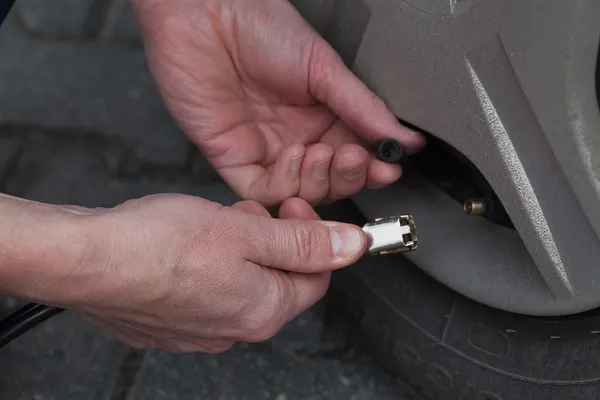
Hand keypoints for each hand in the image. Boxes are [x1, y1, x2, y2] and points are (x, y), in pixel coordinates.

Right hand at [61, 195, 364, 352]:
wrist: (84, 260)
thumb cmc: (157, 245)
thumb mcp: (247, 231)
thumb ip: (304, 242)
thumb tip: (353, 246)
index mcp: (262, 312)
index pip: (316, 278)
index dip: (313, 236)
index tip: (295, 206)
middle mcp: (233, 330)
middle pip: (277, 279)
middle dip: (273, 238)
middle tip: (251, 211)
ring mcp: (198, 330)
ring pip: (240, 280)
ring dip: (240, 246)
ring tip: (215, 220)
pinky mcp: (169, 322)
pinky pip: (206, 288)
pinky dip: (208, 261)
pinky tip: (186, 241)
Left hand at [132, 0, 425, 205]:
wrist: (208, 15)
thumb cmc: (261, 26)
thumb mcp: (324, 68)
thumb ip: (364, 107)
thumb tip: (404, 136)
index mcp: (320, 116)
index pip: (352, 156)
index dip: (370, 167)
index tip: (387, 166)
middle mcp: (294, 137)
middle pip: (329, 180)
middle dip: (347, 176)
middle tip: (356, 159)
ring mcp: (265, 150)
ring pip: (299, 191)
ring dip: (318, 180)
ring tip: (323, 153)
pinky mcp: (233, 158)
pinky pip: (263, 190)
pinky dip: (283, 184)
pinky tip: (294, 157)